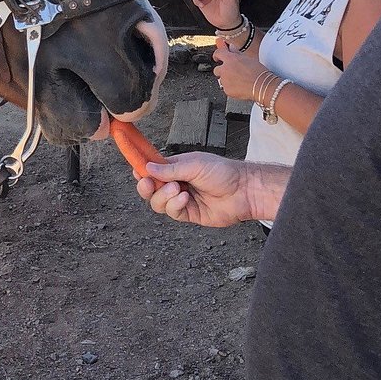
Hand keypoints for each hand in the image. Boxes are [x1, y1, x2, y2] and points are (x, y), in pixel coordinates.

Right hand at [136, 153, 253, 227]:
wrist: (243, 190)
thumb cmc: (222, 172)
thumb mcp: (194, 164)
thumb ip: (169, 169)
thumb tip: (147, 168)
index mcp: (176, 168)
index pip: (153, 170)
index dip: (142, 171)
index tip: (136, 171)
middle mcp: (176, 184)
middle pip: (150, 189)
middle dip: (146, 187)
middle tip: (147, 183)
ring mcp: (182, 200)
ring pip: (158, 203)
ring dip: (163, 196)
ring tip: (177, 190)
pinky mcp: (189, 215)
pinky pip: (172, 213)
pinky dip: (174, 205)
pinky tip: (185, 198)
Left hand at [213, 42, 266, 102]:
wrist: (262, 86)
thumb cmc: (258, 72)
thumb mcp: (247, 58)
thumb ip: (236, 52)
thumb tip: (230, 47)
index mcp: (230, 59)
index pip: (218, 53)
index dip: (217, 55)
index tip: (218, 57)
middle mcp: (225, 69)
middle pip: (217, 69)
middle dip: (222, 70)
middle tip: (232, 72)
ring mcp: (225, 81)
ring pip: (221, 79)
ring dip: (227, 79)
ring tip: (239, 80)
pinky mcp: (227, 90)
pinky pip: (225, 88)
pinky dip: (230, 87)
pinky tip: (240, 86)